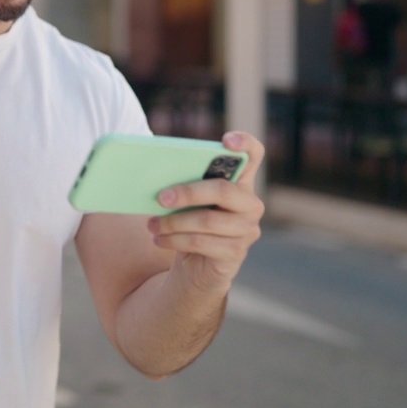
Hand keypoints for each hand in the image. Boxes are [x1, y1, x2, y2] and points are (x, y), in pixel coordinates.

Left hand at [147, 131, 265, 294]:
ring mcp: (247, 230)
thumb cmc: (190, 224)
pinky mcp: (235, 254)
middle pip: (223, 190)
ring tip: (152, 224)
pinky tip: (158, 239)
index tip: (226, 140)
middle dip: (188, 192)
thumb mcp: (188, 202)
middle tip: (160, 197)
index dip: (245, 144)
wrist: (197, 267)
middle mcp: (251, 204)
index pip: (254, 155)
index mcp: (240, 182)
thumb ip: (183, 184)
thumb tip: (157, 181)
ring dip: (173, 222)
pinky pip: (200, 242)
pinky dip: (174, 240)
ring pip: (207, 220)